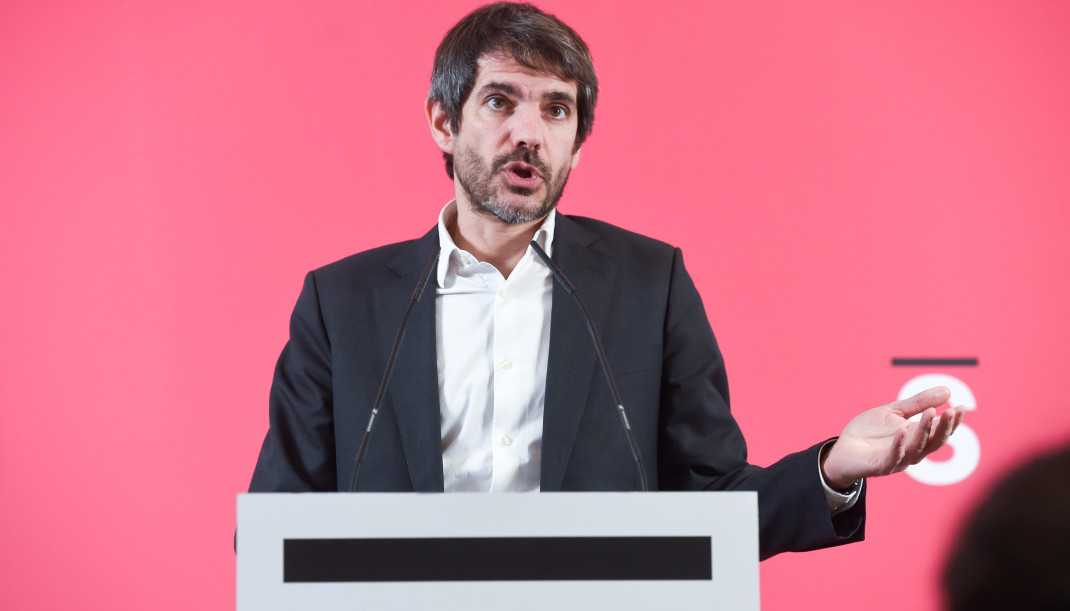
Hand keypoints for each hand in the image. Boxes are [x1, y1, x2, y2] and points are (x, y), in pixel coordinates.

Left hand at [821, 386, 966, 489]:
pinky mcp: (880, 466)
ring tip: (931, 413)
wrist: (842, 448)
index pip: (940, 432)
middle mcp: (912, 453)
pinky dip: (899, 444)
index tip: (961, 407)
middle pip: (933, 442)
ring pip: (916, 448)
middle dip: (944, 427)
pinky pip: (893, 456)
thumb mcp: (894, 412)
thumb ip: (918, 403)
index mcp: (917, 440)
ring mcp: (897, 461)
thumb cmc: (869, 432)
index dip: (952, 422)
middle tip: (952, 411)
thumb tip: (948, 391)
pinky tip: (902, 429)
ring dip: (925, 431)